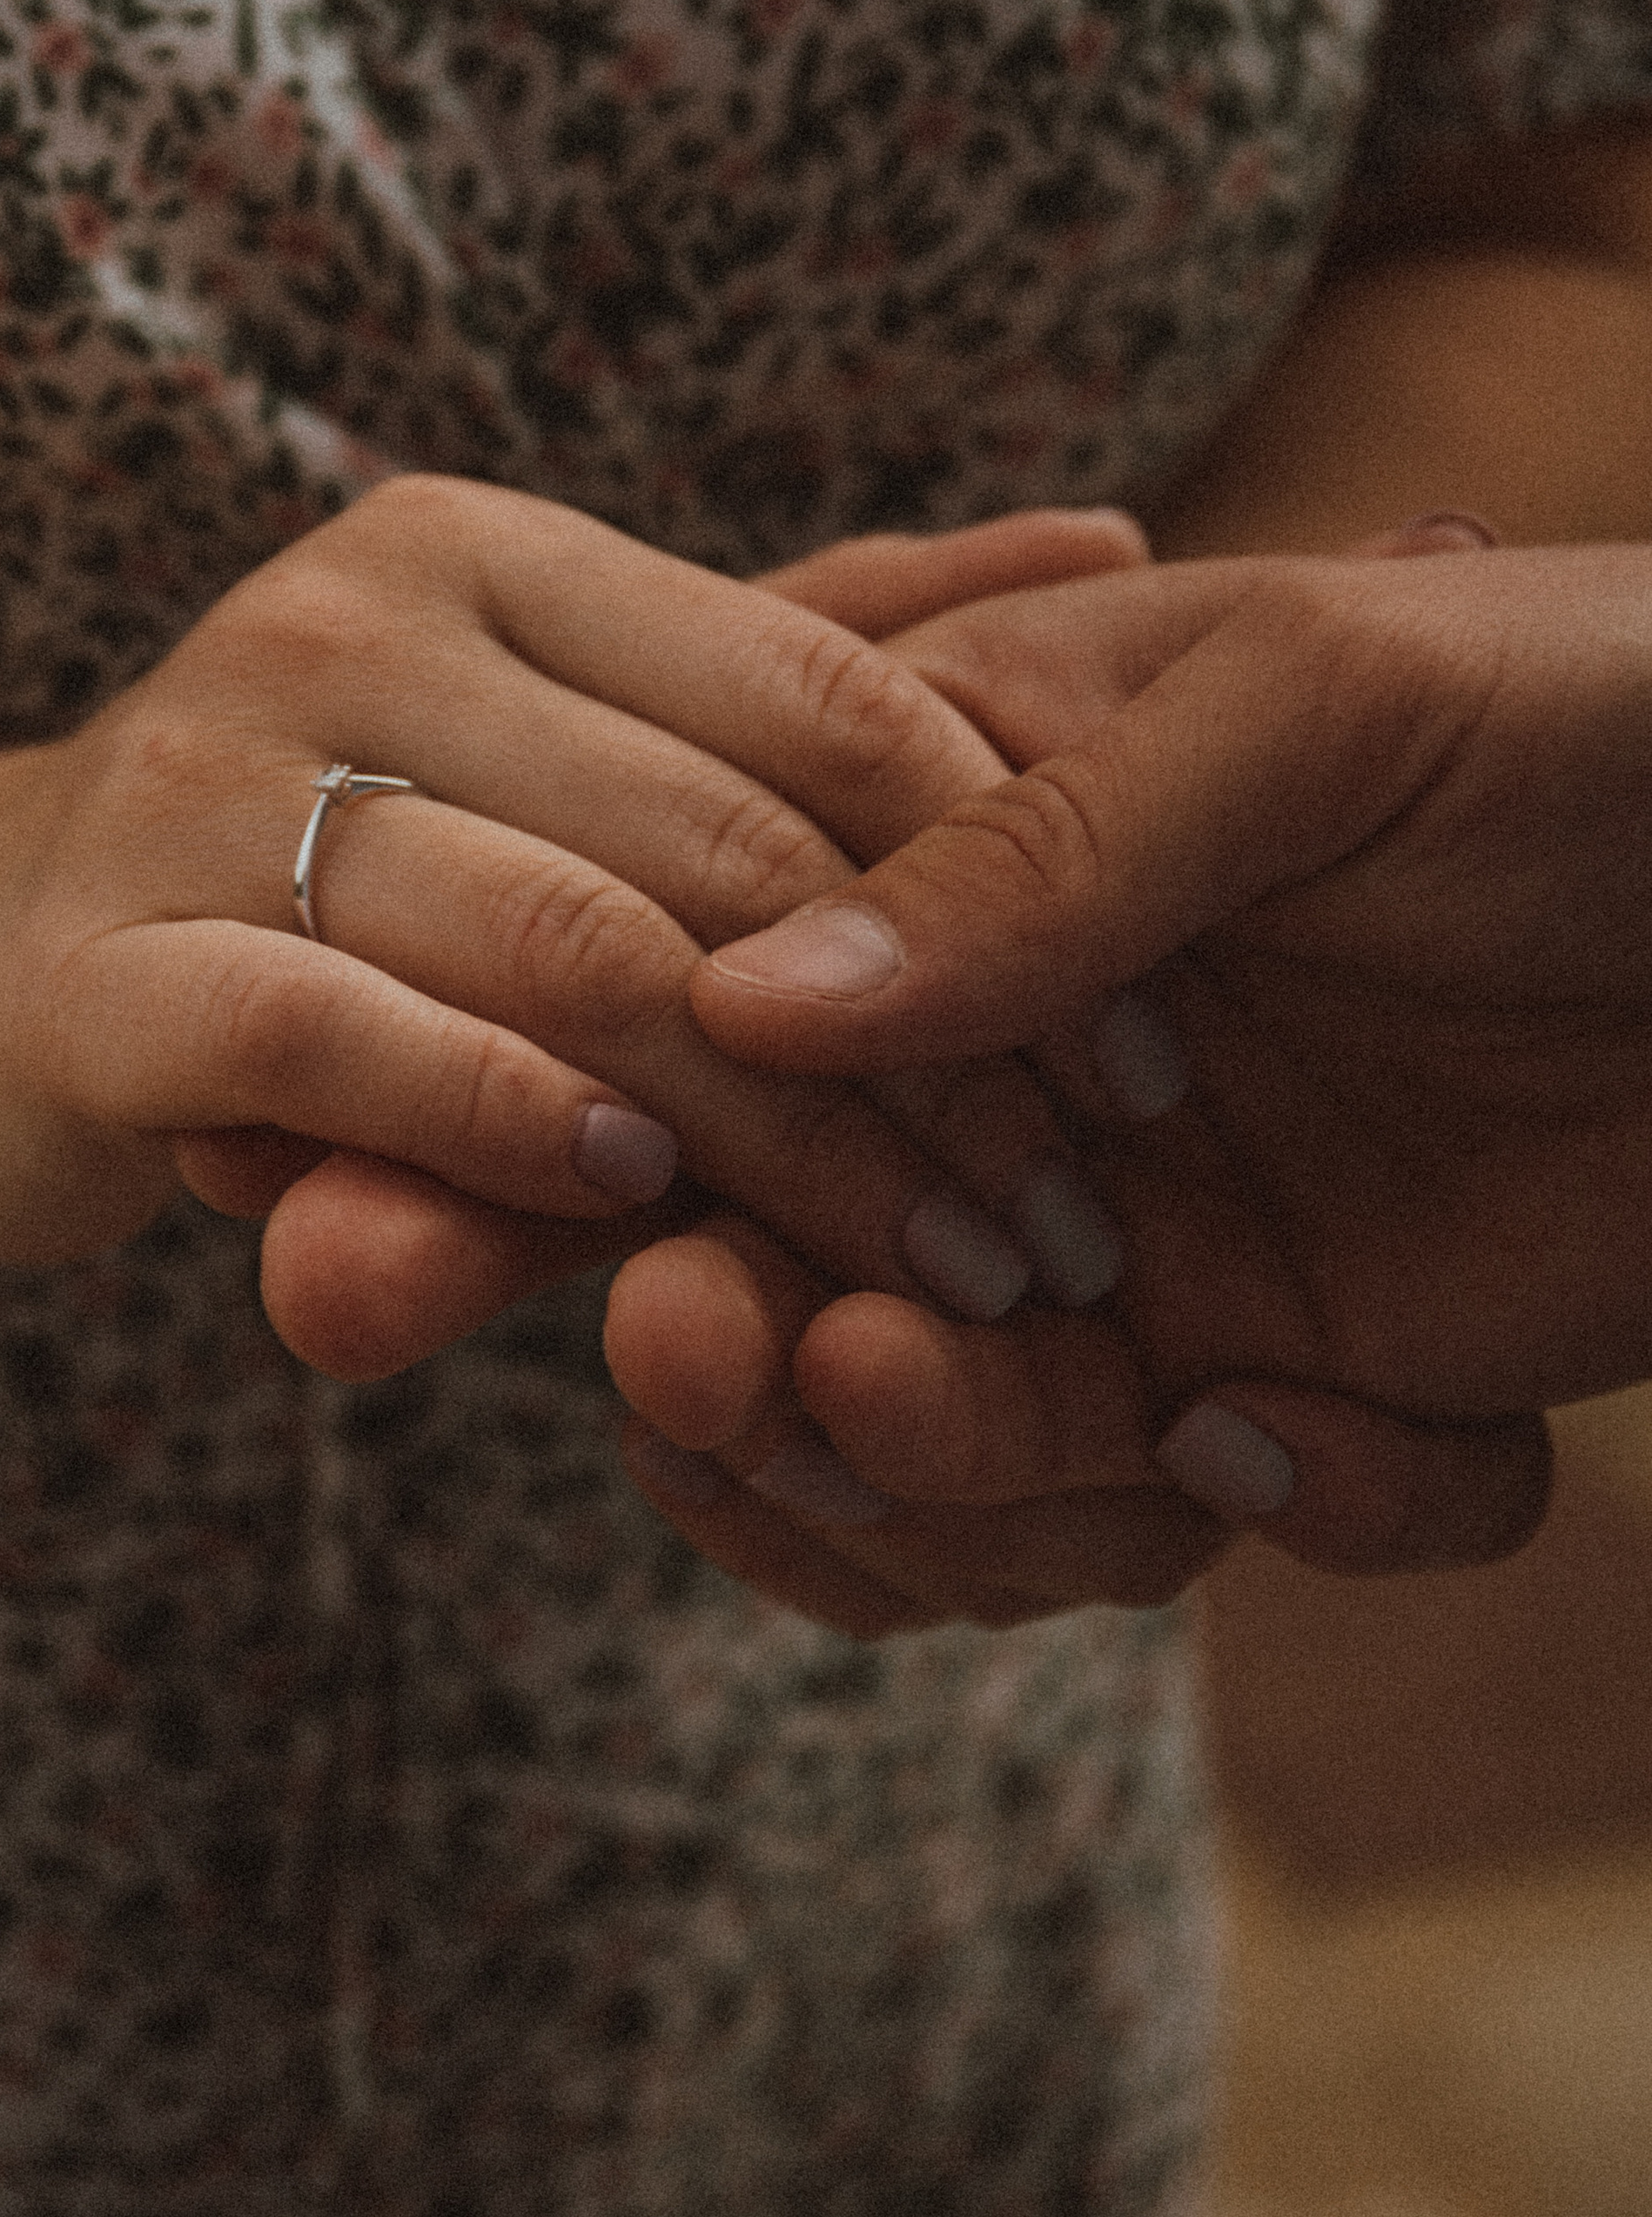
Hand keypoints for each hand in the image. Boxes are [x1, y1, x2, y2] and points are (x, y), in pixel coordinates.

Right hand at [0, 481, 1143, 1353]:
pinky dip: (512, 1125)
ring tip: (940, 1279)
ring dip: (787, 1144)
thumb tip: (1115, 531)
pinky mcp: (94, 972)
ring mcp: (204, 786)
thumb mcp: (563, 732)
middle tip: (1073, 1229)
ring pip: (570, 954)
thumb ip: (812, 650)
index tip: (1154, 1062)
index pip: (827, 698)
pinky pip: (343, 1043)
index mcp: (491, 555)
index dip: (1020, 881)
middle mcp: (348, 625)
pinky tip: (642, 1210)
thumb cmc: (315, 864)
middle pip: (727, 850)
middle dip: (941, 1062)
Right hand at [636, 541, 1650, 1614]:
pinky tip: (1309, 1440)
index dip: (665, 1152)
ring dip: (980, 1479)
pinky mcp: (1304, 1354)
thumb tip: (743, 998)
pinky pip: (1235, 1506)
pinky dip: (1298, 1510)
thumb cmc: (1596, 708)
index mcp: (968, 847)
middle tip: (756, 1384)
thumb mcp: (1316, 706)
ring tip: (1103, 1439)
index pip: (734, 1011)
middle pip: (800, 1257)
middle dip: (765, 1357)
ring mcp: (1147, 1220)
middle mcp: (1022, 1056)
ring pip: (970, 1433)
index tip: (657, 1252)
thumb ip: (1039, 850)